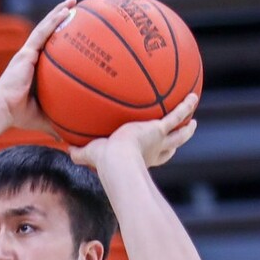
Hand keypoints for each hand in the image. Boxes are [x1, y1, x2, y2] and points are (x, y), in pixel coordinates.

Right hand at [0, 0, 75, 131]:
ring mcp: (27, 53)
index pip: (48, 50)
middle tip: (76, 9)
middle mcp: (30, 58)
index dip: (59, 38)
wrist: (1, 111)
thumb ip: (56, 124)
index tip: (73, 30)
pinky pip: (43, 33)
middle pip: (48, 34)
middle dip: (61, 20)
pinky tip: (67, 11)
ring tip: (73, 2)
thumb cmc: (17, 116)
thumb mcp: (42, 118)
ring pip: (46, 28)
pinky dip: (55, 21)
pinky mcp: (26, 53)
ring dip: (59, 13)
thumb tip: (70, 140)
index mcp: (33, 69)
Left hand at [70, 93, 198, 169]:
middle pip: (172, 146)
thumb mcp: (89, 155)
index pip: (155, 157)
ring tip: (194, 118)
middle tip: (187, 130)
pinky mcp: (159, 129)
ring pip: (179, 134)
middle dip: (178, 139)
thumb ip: (79, 153)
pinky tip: (193, 96)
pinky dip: (185, 106)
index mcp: (141, 157)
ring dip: (187, 127)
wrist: (117, 161)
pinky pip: (177, 115)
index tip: (163, 148)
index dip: (160, 153)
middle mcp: (153, 151)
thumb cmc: (103, 163)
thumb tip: (66, 149)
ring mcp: (158, 140)